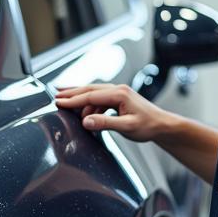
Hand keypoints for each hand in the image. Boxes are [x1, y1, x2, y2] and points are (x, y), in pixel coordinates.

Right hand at [54, 83, 168, 141]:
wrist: (162, 125)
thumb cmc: (148, 126)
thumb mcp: (126, 127)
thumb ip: (105, 123)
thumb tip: (86, 121)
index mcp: (119, 94)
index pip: (90, 96)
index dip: (73, 100)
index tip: (59, 102)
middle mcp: (118, 89)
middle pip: (89, 89)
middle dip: (71, 93)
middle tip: (55, 96)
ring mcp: (118, 93)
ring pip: (93, 92)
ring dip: (78, 96)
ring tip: (64, 99)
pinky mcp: (119, 99)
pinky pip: (99, 98)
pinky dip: (88, 102)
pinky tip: (83, 109)